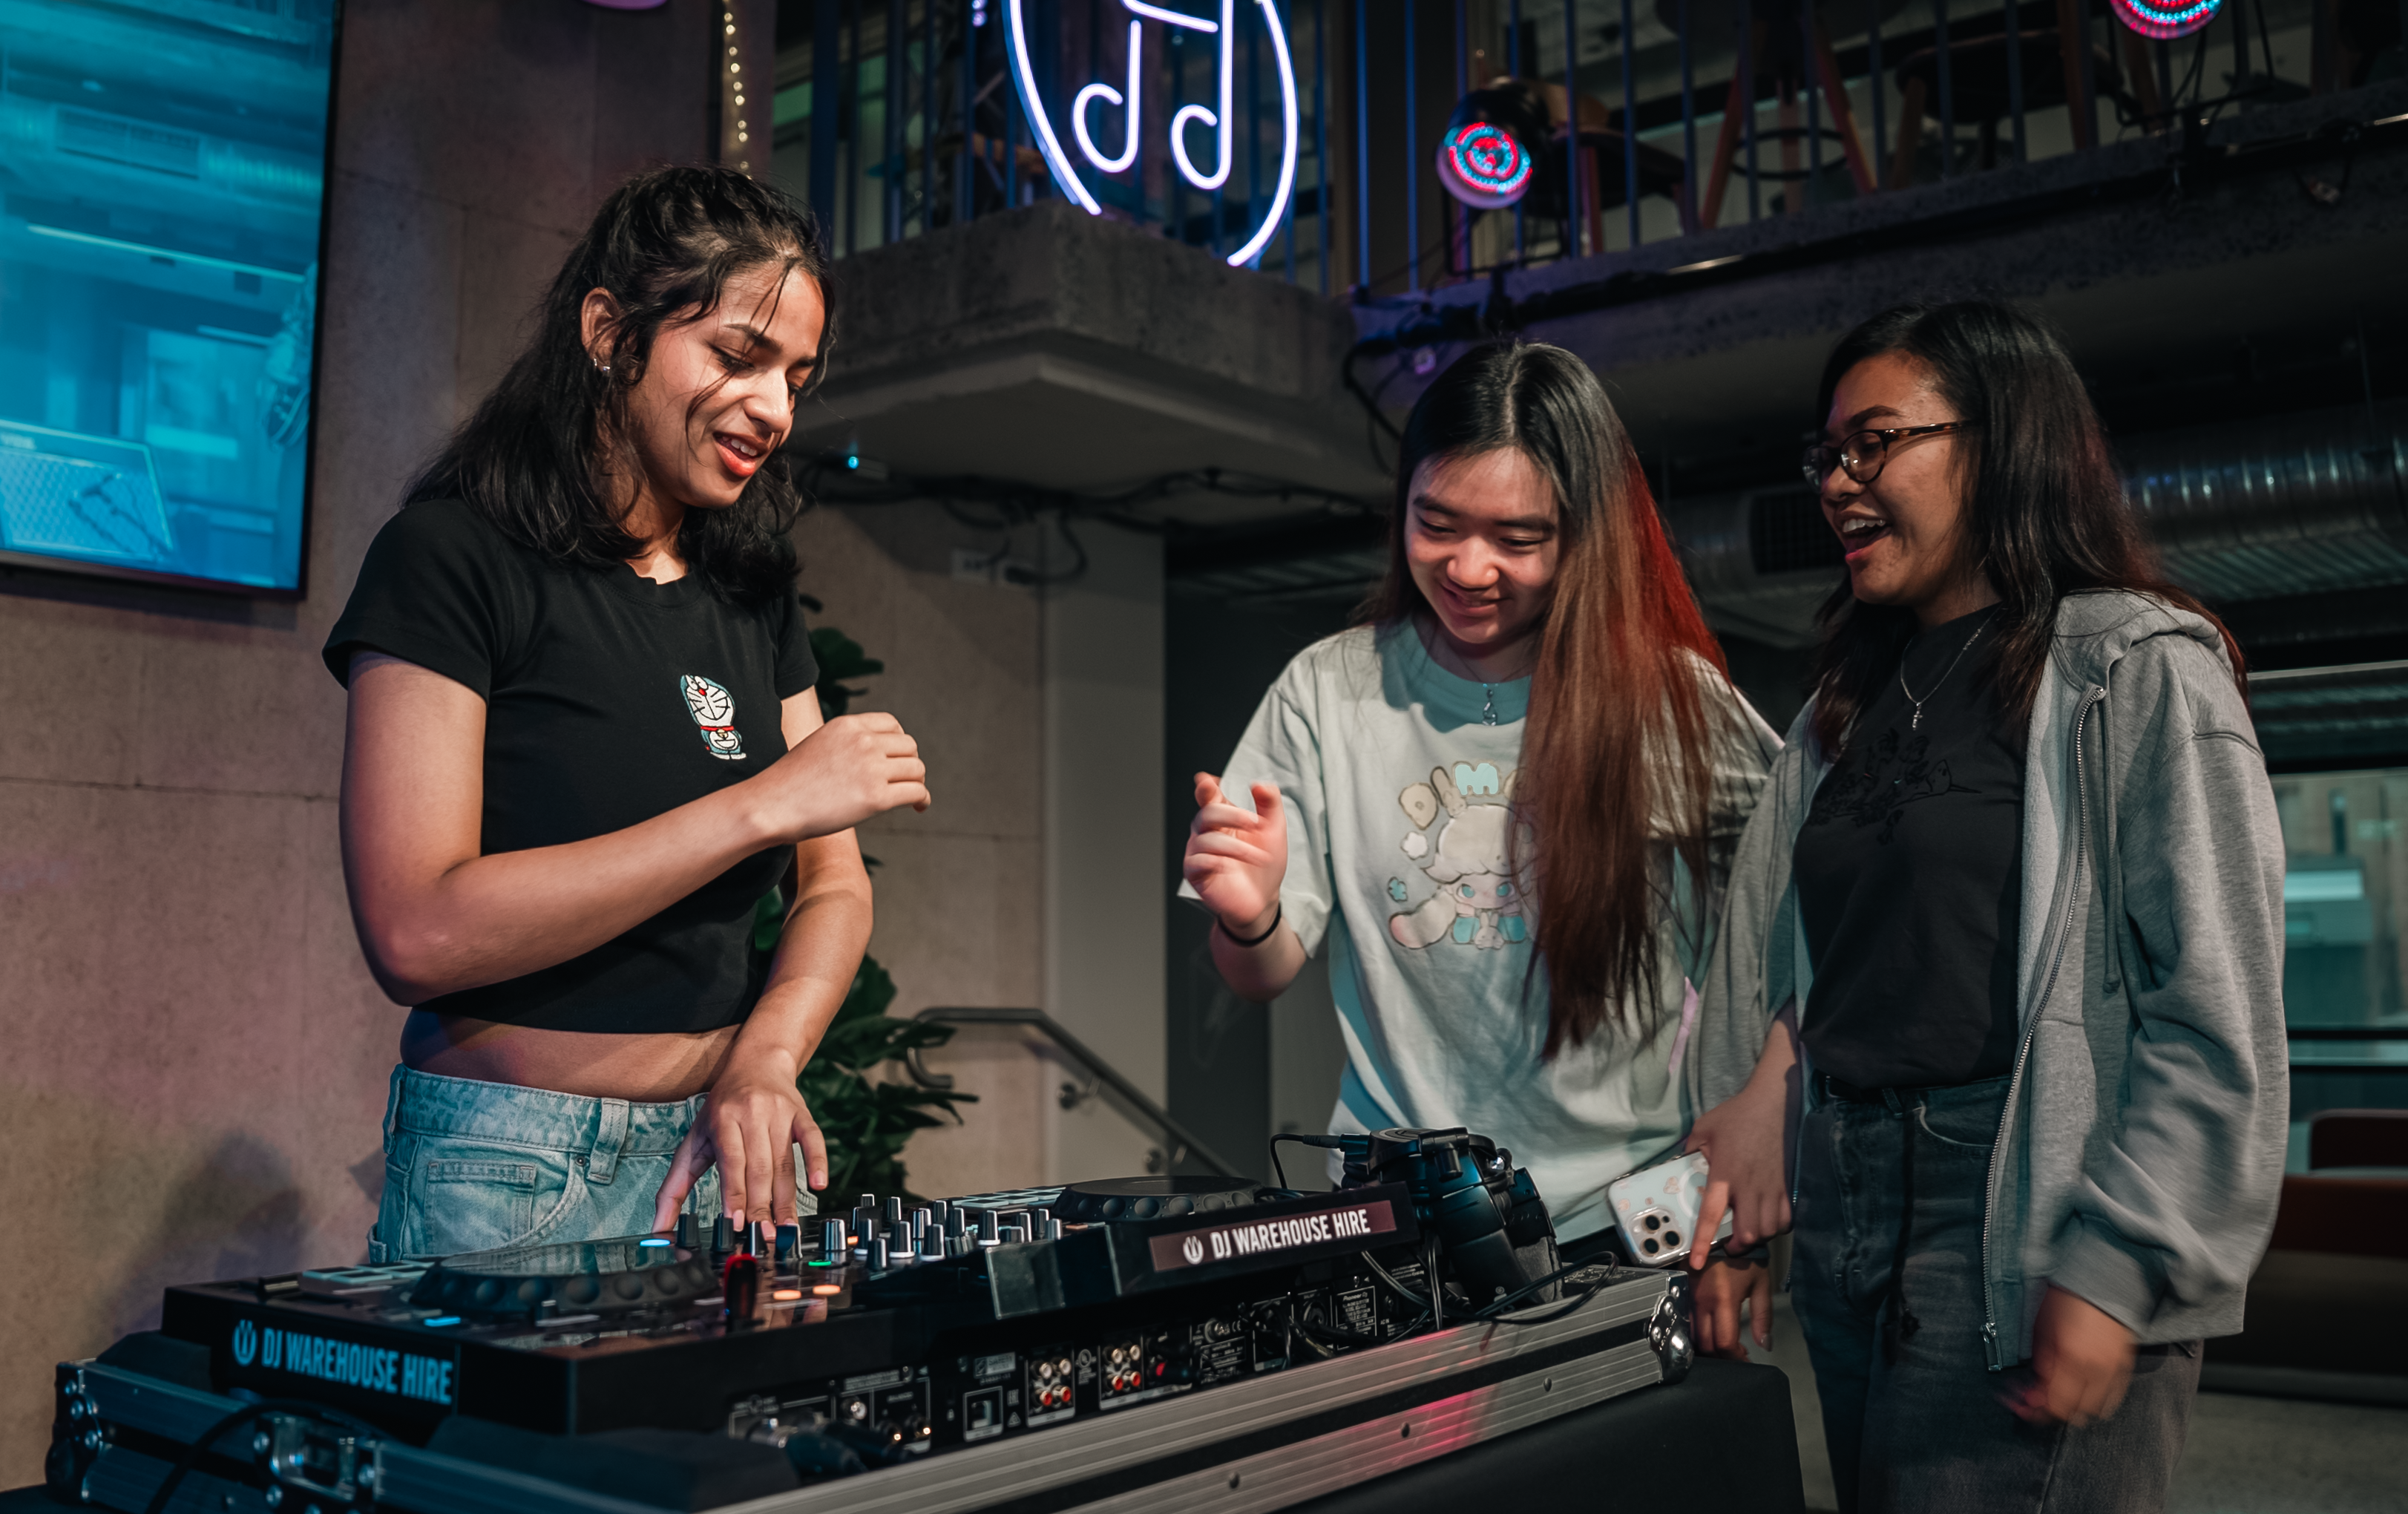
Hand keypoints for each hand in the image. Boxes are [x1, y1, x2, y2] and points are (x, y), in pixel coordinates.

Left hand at [651, 1055, 827, 1230]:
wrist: (757, 1063)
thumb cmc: (722, 1110)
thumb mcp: (694, 1141)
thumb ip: (674, 1187)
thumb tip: (657, 1229)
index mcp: (723, 1119)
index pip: (731, 1161)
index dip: (735, 1192)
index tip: (737, 1222)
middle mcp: (752, 1113)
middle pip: (759, 1167)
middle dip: (761, 1205)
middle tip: (763, 1237)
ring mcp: (780, 1113)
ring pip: (785, 1162)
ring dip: (786, 1199)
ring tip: (785, 1228)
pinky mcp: (802, 1114)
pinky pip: (813, 1139)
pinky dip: (817, 1162)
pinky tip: (818, 1186)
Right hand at [757, 713, 928, 842]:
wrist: (771, 805)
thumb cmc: (788, 783)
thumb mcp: (818, 744)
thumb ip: (845, 744)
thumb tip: (867, 757)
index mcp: (848, 725)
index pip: (892, 724)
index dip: (900, 743)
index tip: (897, 759)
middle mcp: (863, 741)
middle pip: (909, 746)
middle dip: (910, 763)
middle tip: (905, 780)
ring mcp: (871, 768)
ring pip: (917, 769)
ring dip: (917, 782)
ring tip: (913, 795)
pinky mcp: (876, 797)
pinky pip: (916, 792)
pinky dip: (923, 800)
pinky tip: (920, 807)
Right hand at [1183, 774, 1286, 938]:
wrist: (1264, 899)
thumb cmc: (1265, 864)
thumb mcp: (1275, 830)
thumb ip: (1270, 803)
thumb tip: (1260, 783)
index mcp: (1223, 818)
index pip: (1210, 797)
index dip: (1206, 788)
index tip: (1208, 782)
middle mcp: (1208, 832)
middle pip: (1207, 814)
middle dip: (1231, 815)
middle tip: (1255, 822)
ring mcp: (1200, 853)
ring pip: (1207, 839)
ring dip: (1236, 846)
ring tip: (1257, 856)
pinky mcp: (1196, 874)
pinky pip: (1196, 861)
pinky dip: (1213, 860)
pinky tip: (1227, 865)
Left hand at [1686, 1076, 1794, 1266]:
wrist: (1773, 1104)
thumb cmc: (1736, 1115)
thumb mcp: (1702, 1129)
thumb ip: (1689, 1150)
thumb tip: (1679, 1166)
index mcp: (1724, 1174)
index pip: (1711, 1216)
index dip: (1704, 1243)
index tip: (1696, 1262)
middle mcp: (1749, 1186)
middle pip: (1748, 1234)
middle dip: (1737, 1247)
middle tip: (1727, 1244)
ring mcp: (1771, 1188)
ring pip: (1768, 1231)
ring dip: (1756, 1238)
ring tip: (1746, 1234)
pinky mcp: (1787, 1186)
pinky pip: (1786, 1219)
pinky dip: (1776, 1228)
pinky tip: (1767, 1222)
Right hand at [1691, 1252, 1773, 1359]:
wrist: (1722, 1230)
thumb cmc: (1745, 1255)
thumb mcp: (1760, 1284)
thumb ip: (1763, 1317)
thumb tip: (1764, 1344)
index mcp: (1723, 1299)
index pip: (1725, 1342)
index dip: (1736, 1358)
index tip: (1745, 1360)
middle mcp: (1702, 1300)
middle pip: (1705, 1344)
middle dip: (1721, 1356)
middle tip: (1735, 1356)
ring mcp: (1689, 1295)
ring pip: (1691, 1335)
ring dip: (1707, 1346)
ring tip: (1724, 1346)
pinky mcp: (1682, 1290)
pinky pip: (1685, 1319)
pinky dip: (1696, 1332)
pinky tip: (1709, 1331)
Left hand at [2007, 1286, 2135, 1426]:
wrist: (2102, 1280)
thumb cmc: (2067, 1298)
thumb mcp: (2041, 1327)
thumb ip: (2041, 1362)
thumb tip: (2036, 1387)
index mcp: (2072, 1359)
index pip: (2055, 1405)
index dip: (2035, 1410)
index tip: (2020, 1403)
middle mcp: (2096, 1370)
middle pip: (2074, 1412)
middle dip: (2051, 1410)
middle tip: (2035, 1399)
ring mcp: (2114, 1371)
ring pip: (2096, 1410)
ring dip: (2074, 1408)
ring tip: (2058, 1395)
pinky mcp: (2126, 1367)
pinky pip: (2113, 1398)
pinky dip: (2096, 1401)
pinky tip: (2081, 1391)